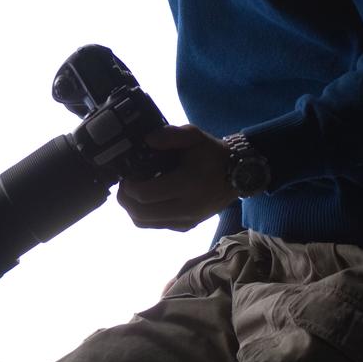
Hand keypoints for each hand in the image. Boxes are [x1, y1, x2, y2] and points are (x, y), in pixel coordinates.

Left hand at [116, 124, 237, 231]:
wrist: (237, 174)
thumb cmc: (212, 154)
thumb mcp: (194, 136)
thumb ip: (170, 135)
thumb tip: (147, 140)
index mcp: (187, 184)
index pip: (145, 195)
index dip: (128, 186)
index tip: (126, 175)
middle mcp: (186, 208)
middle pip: (140, 213)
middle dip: (125, 199)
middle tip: (125, 184)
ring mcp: (186, 221)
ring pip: (145, 223)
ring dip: (132, 209)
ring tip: (133, 192)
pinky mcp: (187, 226)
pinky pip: (157, 225)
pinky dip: (145, 215)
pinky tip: (148, 199)